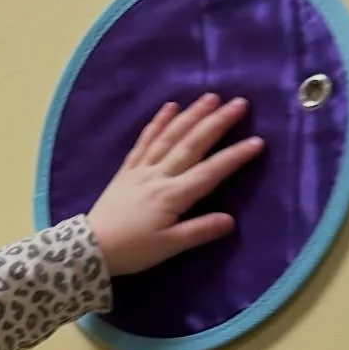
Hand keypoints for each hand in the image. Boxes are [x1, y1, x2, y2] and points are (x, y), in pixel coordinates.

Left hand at [88, 94, 263, 277]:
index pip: (210, 172)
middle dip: (217, 123)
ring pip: (170, 136)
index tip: (257, 142)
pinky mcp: (126, 170)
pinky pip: (144, 141)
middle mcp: (159, 175)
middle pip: (192, 144)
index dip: (235, 157)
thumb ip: (199, 231)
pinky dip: (158, 123)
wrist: (90, 248)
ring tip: (211, 98)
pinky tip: (170, 108)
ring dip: (191, 115)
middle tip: (240, 103)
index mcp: (172, 195)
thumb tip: (230, 220)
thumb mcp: (168, 247)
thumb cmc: (132, 251)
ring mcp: (141, 169)